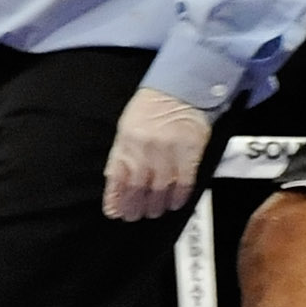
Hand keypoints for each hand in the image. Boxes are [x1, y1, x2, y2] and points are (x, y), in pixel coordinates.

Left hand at [102, 87, 213, 221]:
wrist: (181, 90)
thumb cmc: (152, 108)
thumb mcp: (127, 127)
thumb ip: (121, 154)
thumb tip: (115, 184)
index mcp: (127, 141)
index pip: (117, 177)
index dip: (115, 198)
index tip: (115, 212)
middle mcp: (145, 148)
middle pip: (138, 187)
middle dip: (135, 206)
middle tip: (135, 216)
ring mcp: (169, 151)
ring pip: (160, 189)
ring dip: (157, 204)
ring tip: (154, 211)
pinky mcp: (190, 152)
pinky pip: (184, 182)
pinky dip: (179, 196)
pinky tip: (175, 202)